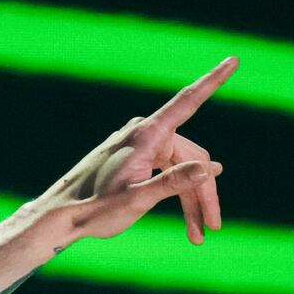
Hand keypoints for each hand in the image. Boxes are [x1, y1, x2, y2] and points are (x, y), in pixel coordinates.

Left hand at [35, 57, 236, 245]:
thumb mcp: (136, 200)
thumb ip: (173, 183)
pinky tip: (188, 221)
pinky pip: (166, 171)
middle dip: (205, 193)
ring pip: (181, 168)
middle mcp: (145, 134)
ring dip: (192, 201)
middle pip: (192, 157)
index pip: (188, 102)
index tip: (234, 59)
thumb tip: (211, 168)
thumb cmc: (93, 209)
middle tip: (212, 227)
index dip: (213, 81)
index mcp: (147, 135)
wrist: (59, 217)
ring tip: (199, 234)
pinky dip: (177, 195)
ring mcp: (140, 146)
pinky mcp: (135, 160)